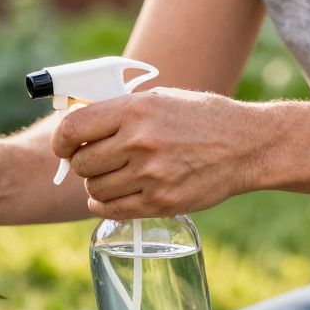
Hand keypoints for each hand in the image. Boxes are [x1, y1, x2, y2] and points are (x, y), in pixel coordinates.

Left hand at [52, 87, 264, 219]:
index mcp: (135, 110)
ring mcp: (151, 175)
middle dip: (82, 164)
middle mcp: (140, 142)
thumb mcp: (158, 100)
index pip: (72, 129)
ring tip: (113, 177)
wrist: (248, 145)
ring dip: (96, 186)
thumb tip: (76, 126)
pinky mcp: (161, 202)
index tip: (64, 148)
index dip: (61, 142)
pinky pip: (112, 210)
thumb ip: (117, 112)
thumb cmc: (200, 118)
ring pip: (94, 189)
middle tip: (96, 162)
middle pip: (81, 164)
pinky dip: (104, 206)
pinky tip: (110, 198)